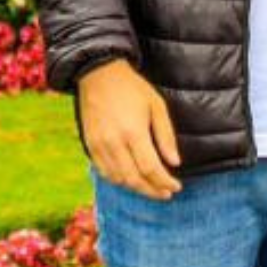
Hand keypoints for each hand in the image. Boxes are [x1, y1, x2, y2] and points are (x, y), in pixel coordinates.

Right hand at [78, 60, 182, 199]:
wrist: (99, 73)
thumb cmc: (132, 88)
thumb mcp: (156, 105)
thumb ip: (166, 136)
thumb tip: (174, 162)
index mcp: (133, 132)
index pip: (151, 169)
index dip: (165, 182)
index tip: (176, 187)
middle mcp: (114, 142)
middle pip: (134, 179)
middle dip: (152, 190)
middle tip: (166, 193)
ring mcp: (99, 145)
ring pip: (118, 179)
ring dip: (136, 188)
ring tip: (150, 188)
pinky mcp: (90, 144)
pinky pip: (103, 172)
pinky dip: (118, 180)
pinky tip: (130, 179)